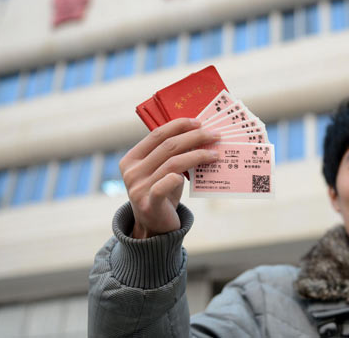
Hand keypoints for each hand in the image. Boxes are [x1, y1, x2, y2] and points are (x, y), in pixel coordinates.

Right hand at [119, 118, 219, 238]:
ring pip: (173, 163)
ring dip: (198, 155)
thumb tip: (200, 134)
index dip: (179, 126)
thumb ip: (172, 155)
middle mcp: (132, 172)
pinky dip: (179, 177)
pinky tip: (198, 171)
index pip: (156, 135)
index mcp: (132, 159)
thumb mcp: (163, 171)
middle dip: (195, 137)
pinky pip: (165, 185)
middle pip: (168, 146)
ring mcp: (138, 188)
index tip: (199, 122)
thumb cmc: (162, 192)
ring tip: (216, 154)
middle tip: (215, 135)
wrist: (154, 226)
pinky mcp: (149, 204)